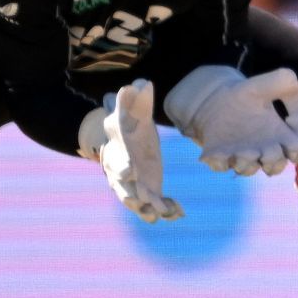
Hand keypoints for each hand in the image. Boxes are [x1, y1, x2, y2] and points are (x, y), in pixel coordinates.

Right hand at [80, 80, 182, 222]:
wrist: (127, 141)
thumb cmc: (128, 126)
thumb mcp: (129, 112)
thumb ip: (133, 100)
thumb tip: (139, 83)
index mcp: (118, 157)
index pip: (118, 165)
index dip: (124, 169)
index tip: (132, 172)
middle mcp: (124, 177)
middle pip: (124, 192)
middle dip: (132, 198)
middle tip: (145, 205)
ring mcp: (136, 187)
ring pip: (140, 204)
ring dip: (151, 210)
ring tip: (165, 214)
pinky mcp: (150, 192)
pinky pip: (156, 206)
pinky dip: (166, 210)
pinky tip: (179, 212)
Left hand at [164, 65, 297, 176]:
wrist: (212, 102)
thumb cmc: (242, 97)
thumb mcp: (259, 86)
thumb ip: (278, 82)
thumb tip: (296, 79)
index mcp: (278, 135)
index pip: (295, 151)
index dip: (296, 152)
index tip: (293, 146)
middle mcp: (262, 149)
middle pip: (275, 165)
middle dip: (272, 161)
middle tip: (266, 151)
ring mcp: (241, 155)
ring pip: (248, 169)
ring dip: (246, 164)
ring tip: (242, 152)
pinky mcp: (220, 156)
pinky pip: (220, 165)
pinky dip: (220, 162)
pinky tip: (218, 153)